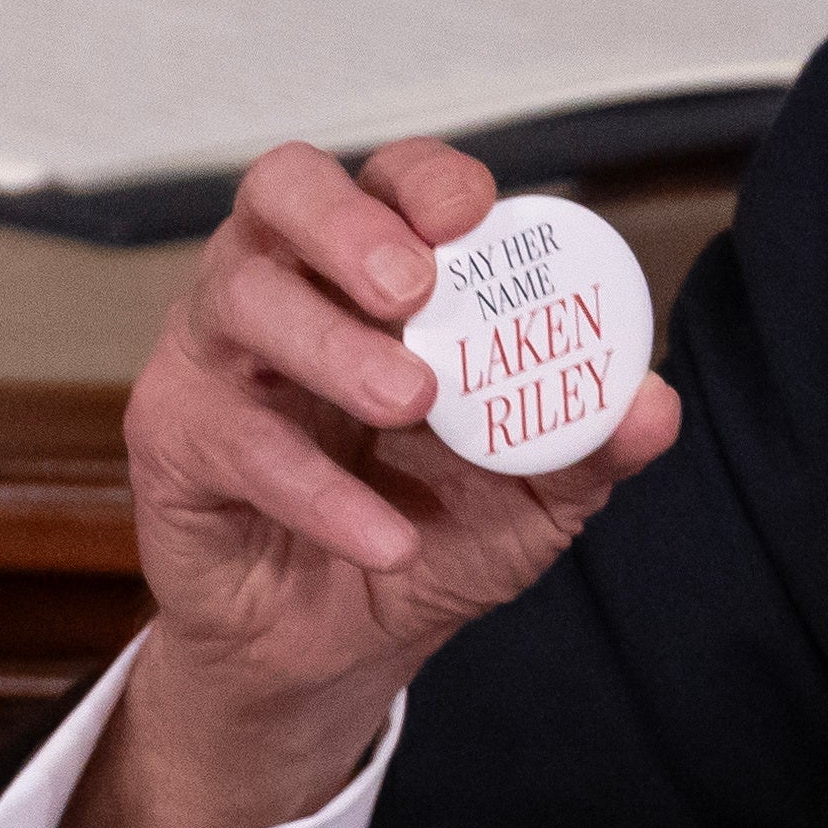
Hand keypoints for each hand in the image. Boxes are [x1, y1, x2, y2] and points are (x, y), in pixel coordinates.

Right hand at [78, 139, 681, 827]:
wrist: (339, 648)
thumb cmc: (431, 529)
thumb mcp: (534, 492)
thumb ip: (590, 442)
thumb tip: (655, 406)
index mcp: (377, 269)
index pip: (390, 179)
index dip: (426, 180)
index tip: (475, 215)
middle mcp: (287, 283)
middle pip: (283, 191)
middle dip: (350, 225)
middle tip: (417, 289)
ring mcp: (218, 352)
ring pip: (242, 299)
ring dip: (334, 346)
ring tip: (410, 399)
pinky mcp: (172, 435)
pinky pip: (234, 439)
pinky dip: (318, 490)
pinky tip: (385, 535)